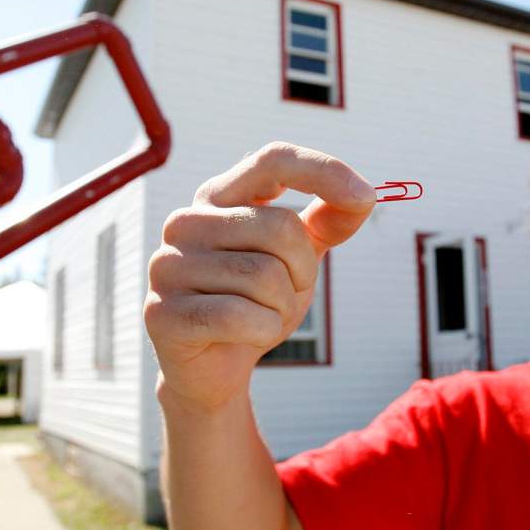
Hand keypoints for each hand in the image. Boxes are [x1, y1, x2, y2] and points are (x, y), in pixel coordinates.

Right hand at [144, 142, 375, 410]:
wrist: (214, 369)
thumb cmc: (257, 302)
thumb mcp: (299, 258)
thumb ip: (327, 222)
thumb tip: (364, 196)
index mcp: (217, 196)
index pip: (274, 160)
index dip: (324, 172)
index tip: (367, 198)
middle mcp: (185, 222)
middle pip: (280, 227)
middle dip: (303, 271)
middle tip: (286, 294)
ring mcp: (167, 266)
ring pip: (265, 276)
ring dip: (282, 307)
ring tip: (261, 316)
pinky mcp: (163, 312)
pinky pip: (243, 316)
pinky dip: (263, 330)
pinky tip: (246, 338)